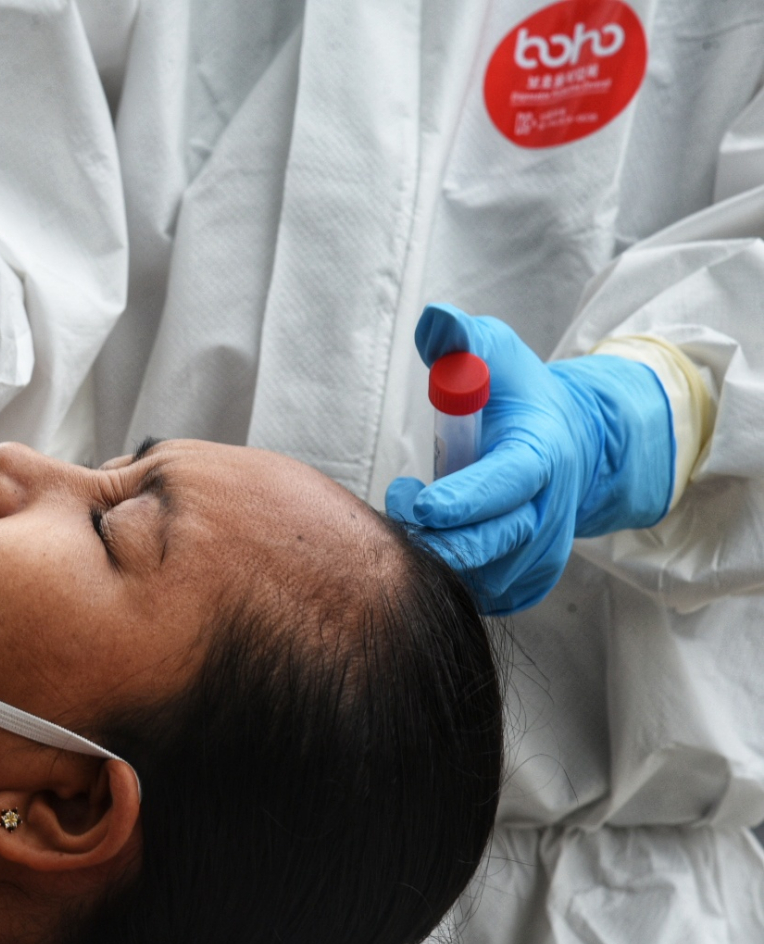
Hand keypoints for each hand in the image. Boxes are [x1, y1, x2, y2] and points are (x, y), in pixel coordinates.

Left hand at [385, 304, 672, 614]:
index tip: (422, 503)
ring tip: (411, 527)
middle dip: (440, 535)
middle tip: (399, 507)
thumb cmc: (517, 395)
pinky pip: (493, 595)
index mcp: (543, 452)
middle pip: (497, 541)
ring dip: (443, 560)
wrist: (568, 440)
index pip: (508, 483)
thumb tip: (436, 323)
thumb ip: (462, 339)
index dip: (466, 498)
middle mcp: (551, 508)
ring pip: (489, 576)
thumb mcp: (494, 352)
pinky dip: (458, 584)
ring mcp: (544, 549)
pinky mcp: (531, 576)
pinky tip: (433, 553)